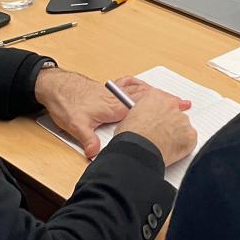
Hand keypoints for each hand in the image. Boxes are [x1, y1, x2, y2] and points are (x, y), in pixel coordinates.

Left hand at [33, 70, 181, 159]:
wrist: (55, 86)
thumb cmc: (66, 103)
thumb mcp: (75, 125)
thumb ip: (87, 139)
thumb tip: (95, 153)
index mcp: (115, 107)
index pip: (144, 108)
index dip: (162, 108)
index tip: (178, 109)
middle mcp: (117, 97)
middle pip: (147, 97)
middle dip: (166, 100)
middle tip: (183, 103)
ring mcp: (113, 92)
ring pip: (141, 91)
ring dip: (157, 93)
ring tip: (171, 96)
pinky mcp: (108, 90)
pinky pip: (129, 86)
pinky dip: (140, 86)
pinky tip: (144, 86)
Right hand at [115, 87, 197, 166]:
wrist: (138, 150)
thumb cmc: (131, 136)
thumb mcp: (129, 117)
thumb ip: (141, 113)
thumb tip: (140, 120)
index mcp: (155, 97)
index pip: (163, 99)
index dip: (161, 111)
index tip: (160, 117)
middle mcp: (171, 105)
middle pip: (175, 111)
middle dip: (170, 121)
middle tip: (162, 132)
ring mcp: (182, 119)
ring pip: (183, 125)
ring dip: (177, 133)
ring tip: (165, 144)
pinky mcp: (190, 135)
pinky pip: (190, 139)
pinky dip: (184, 145)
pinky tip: (172, 150)